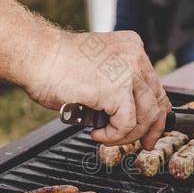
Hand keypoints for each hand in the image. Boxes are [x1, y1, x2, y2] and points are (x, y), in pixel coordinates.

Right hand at [26, 30, 171, 149]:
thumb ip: (118, 85)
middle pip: (157, 102)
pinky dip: (113, 136)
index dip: (157, 112)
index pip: (156, 86)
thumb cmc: (56, 64)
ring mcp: (128, 72)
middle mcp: (135, 57)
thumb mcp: (99, 69)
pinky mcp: (116, 90)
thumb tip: (130, 114)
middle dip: (151, 129)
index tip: (151, 131)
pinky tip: (96, 134)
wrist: (36, 56)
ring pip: (145, 116)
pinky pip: (126, 124)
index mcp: (132, 48)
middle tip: (144, 144)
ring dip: (127, 135)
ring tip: (106, 136)